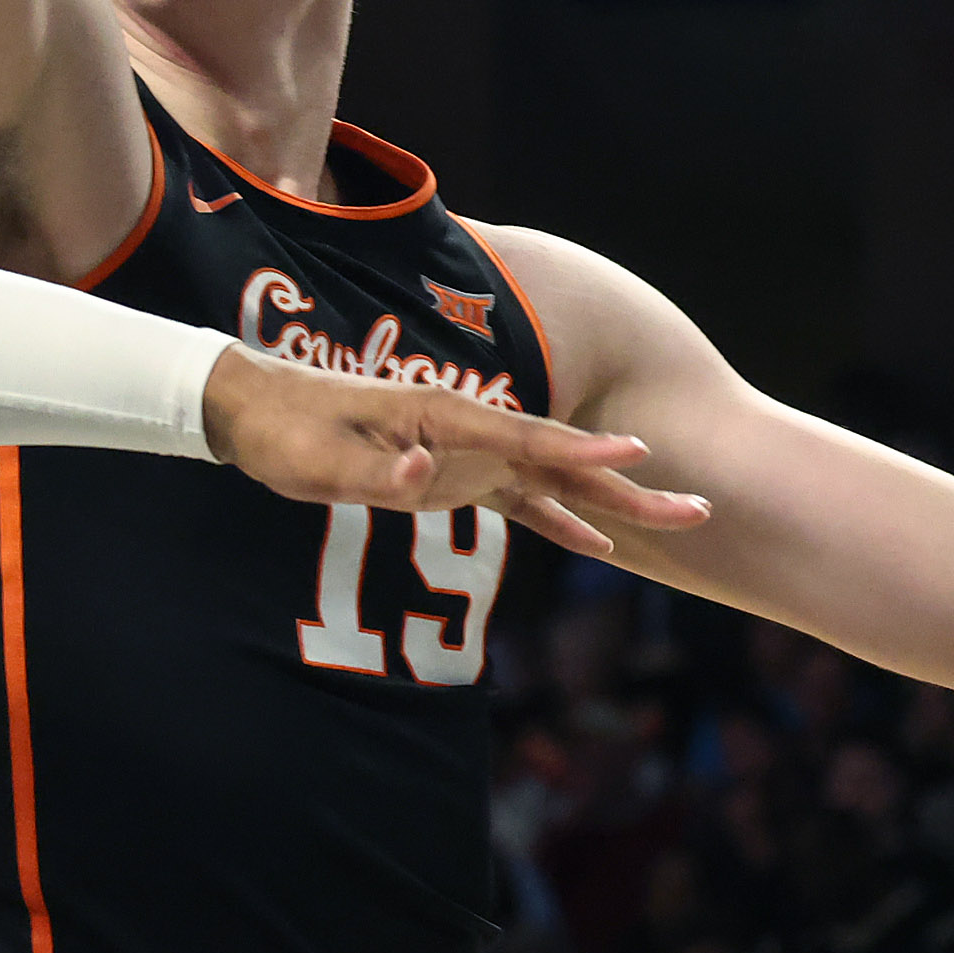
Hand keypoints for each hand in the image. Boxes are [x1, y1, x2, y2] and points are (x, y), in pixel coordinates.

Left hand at [199, 348, 714, 554]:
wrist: (253, 408)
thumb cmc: (283, 431)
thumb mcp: (317, 461)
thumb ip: (375, 475)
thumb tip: (428, 477)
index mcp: (442, 417)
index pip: (526, 438)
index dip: (582, 453)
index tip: (641, 457)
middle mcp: (465, 431)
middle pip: (560, 461)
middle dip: (627, 486)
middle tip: (699, 507)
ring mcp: (464, 453)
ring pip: (554, 481)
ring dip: (612, 502)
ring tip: (680, 517)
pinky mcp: (452, 474)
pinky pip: (521, 501)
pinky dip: (562, 521)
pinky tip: (600, 544)